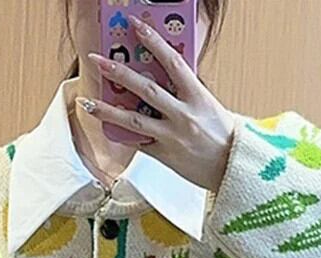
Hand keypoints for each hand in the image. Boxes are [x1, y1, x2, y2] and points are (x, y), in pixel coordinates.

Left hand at [83, 13, 235, 192]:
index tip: (135, 25)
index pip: (172, 62)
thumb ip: (186, 92)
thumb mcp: (209, 106)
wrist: (233, 168)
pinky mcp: (165, 156)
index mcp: (198, 97)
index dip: (152, 41)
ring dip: (107, 110)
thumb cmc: (223, 136)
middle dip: (119, 73)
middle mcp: (183, 116)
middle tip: (98, 60)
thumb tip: (162, 77)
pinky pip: (138, 143)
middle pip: (146, 89)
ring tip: (88, 101)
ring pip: (134, 120)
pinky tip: (105, 126)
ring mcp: (172, 137)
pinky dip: (122, 134)